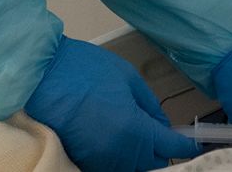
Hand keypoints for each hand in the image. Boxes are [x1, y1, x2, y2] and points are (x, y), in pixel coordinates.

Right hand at [24, 37, 198, 171]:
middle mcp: (120, 153)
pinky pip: (111, 164)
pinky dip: (119, 157)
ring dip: (139, 155)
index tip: (192, 141)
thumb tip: (161, 123)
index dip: (184, 143)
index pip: (170, 147)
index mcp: (135, 130)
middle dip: (159, 149)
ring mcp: (100, 160)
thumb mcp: (127, 77)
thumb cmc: (82, 69)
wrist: (39, 75)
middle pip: (153, 163)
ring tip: (136, 133)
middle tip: (160, 132)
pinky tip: (117, 138)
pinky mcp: (83, 160)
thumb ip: (149, 104)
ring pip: (132, 167)